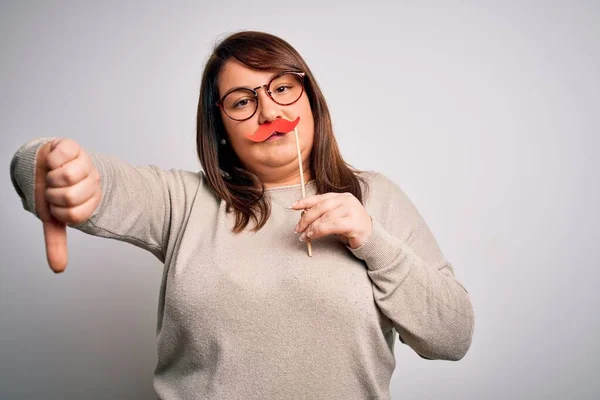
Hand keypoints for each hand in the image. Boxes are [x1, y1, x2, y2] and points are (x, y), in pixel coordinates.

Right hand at [35, 138, 101, 272]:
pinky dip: (51, 160)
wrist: (42, 166)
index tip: (58, 207)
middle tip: (54, 190)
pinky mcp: (73, 146)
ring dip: (51, 178)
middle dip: (53, 196)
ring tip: (53, 176)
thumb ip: (56, 241)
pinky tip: (54, 161)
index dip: (60, 212)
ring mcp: (85, 162)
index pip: (75, 216)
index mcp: (91, 199)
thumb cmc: (50, 192)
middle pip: (69, 197)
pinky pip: (61, 156)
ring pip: (65, 177)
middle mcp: (92, 180)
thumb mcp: (54, 217)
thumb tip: (58, 269)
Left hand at [290, 192, 372, 248]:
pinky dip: (319, 231)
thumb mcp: (335, 218)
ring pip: (325, 217)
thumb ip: (322, 215)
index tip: (292, 206)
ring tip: (304, 236)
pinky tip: (313, 236)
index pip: (319, 197)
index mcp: (341, 196)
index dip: (304, 202)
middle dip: (306, 218)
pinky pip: (331, 225)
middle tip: (297, 229)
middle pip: (320, 207)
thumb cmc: (351, 228)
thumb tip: (302, 216)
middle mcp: (346, 200)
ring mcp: (351, 209)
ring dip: (311, 227)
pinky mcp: (353, 222)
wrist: (371, 238)